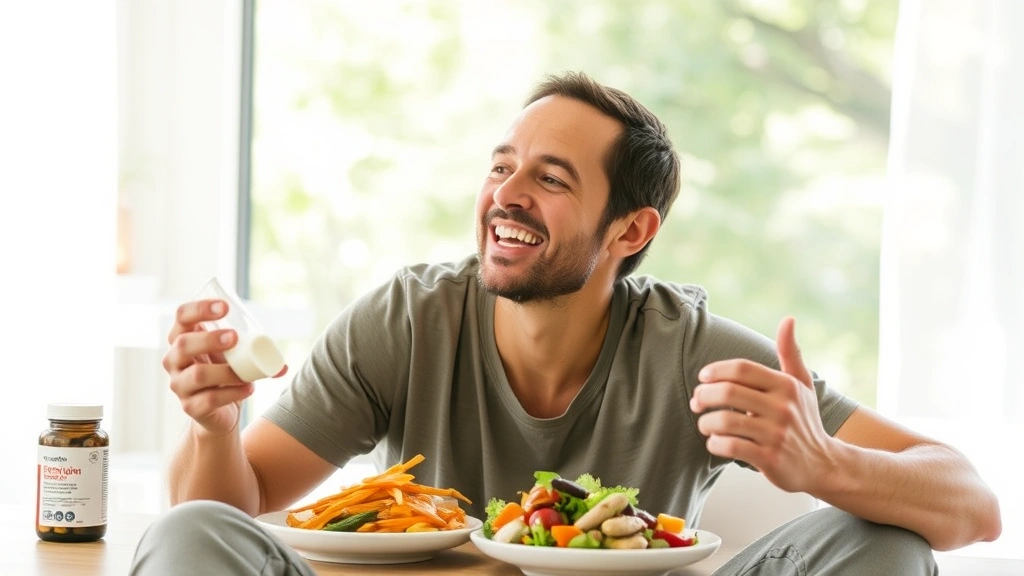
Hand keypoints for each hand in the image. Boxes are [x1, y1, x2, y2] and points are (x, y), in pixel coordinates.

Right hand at [162, 299, 285, 435]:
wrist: (221, 412)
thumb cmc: (226, 375)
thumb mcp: (237, 357)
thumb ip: (257, 352)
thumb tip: (282, 364)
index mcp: (184, 339)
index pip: (182, 317)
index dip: (199, 309)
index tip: (225, 307)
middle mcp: (174, 360)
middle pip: (183, 344)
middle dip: (209, 339)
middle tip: (234, 337)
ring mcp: (179, 385)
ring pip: (197, 375)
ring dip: (226, 372)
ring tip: (245, 374)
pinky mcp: (190, 407)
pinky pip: (209, 399)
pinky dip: (233, 393)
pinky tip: (249, 389)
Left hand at [689, 316, 834, 493]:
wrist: (822, 464)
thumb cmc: (803, 419)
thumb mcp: (801, 385)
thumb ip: (790, 353)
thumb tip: (788, 319)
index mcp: (786, 385)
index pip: (741, 369)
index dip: (715, 371)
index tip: (703, 378)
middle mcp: (783, 408)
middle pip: (727, 393)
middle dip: (703, 396)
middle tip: (696, 402)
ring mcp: (778, 435)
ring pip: (725, 421)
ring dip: (705, 422)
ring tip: (705, 424)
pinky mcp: (771, 460)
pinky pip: (731, 446)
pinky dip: (715, 443)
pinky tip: (715, 442)